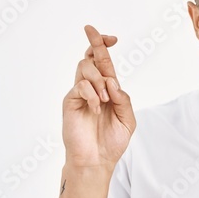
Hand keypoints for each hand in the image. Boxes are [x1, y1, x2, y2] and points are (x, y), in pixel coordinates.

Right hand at [62, 25, 135, 167]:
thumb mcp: (128, 119)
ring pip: (84, 67)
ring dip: (99, 79)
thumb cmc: (112, 141)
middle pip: (90, 57)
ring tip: (106, 100)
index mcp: (108, 89)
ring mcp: (80, 94)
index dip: (104, 45)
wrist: (97, 160)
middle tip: (110, 45)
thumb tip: (112, 82)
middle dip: (98, 46)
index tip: (112, 37)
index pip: (104, 62)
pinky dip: (91, 95)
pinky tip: (96, 109)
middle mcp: (92, 88)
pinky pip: (80, 87)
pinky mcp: (70, 102)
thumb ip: (124, 99)